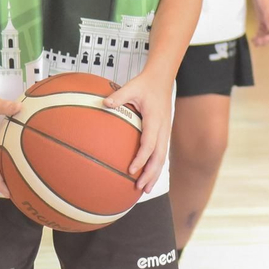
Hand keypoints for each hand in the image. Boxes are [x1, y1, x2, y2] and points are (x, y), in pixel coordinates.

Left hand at [105, 68, 174, 190]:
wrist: (162, 79)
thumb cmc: (146, 84)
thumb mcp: (131, 87)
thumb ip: (118, 96)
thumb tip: (104, 103)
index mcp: (154, 119)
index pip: (149, 143)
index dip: (141, 158)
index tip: (131, 170)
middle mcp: (162, 128)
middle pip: (159, 156)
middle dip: (150, 174)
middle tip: (139, 188)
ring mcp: (165, 131)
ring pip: (162, 158)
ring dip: (155, 174)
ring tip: (145, 189)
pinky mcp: (164, 133)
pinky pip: (161, 153)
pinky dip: (156, 166)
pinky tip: (148, 175)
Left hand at [250, 0, 268, 45]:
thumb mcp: (267, 5)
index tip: (264, 39)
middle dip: (266, 40)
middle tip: (257, 43)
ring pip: (267, 32)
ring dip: (262, 39)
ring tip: (254, 43)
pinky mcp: (263, 17)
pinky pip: (262, 29)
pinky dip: (259, 34)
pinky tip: (254, 38)